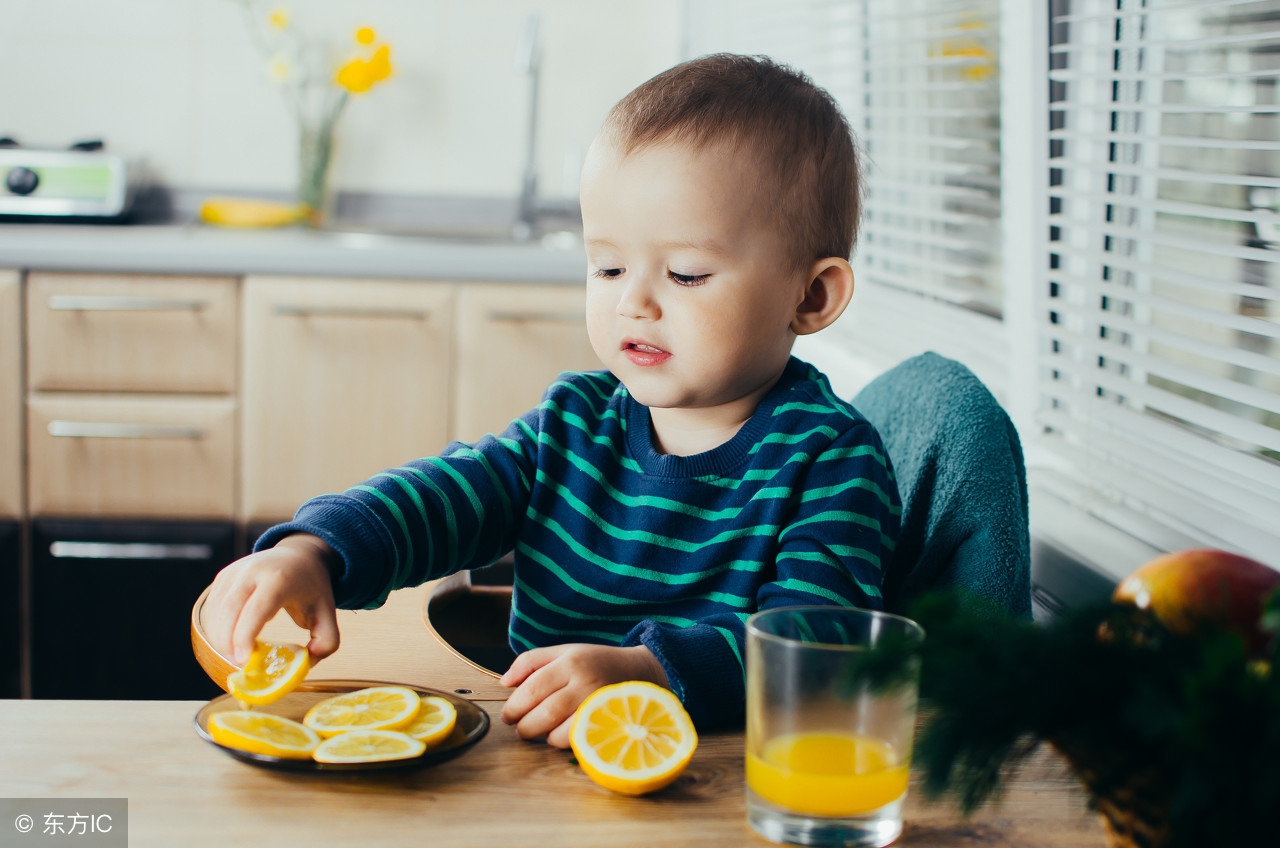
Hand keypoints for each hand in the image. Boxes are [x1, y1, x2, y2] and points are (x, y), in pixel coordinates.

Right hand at [203, 533, 339, 666]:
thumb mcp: (328, 612)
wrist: (299, 555)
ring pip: (216, 610)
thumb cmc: (312, 588)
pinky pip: (212, 607)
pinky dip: (216, 628)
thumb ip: (327, 641)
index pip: (256, 609)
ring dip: (219, 637)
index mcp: (280, 578)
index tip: (243, 662)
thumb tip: (306, 663)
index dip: (245, 636)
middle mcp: (253, 571)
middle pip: (229, 610)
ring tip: (234, 656)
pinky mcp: (223, 576)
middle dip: (227, 642)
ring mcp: (235, 572)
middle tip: (236, 666)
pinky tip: (229, 640)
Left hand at [499, 643, 669, 748]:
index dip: (514, 706)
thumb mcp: (566, 651)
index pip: (532, 687)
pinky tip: (557, 735)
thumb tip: (504, 682)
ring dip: (540, 735)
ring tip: (536, 732)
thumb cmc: (596, 663)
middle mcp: (585, 682)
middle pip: (543, 711)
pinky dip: (560, 742)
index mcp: (571, 662)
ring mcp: (598, 705)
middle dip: (523, 725)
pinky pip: (575, 741)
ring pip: (558, 730)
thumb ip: (532, 661)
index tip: (508, 715)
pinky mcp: (608, 724)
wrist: (642, 671)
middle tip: (518, 728)